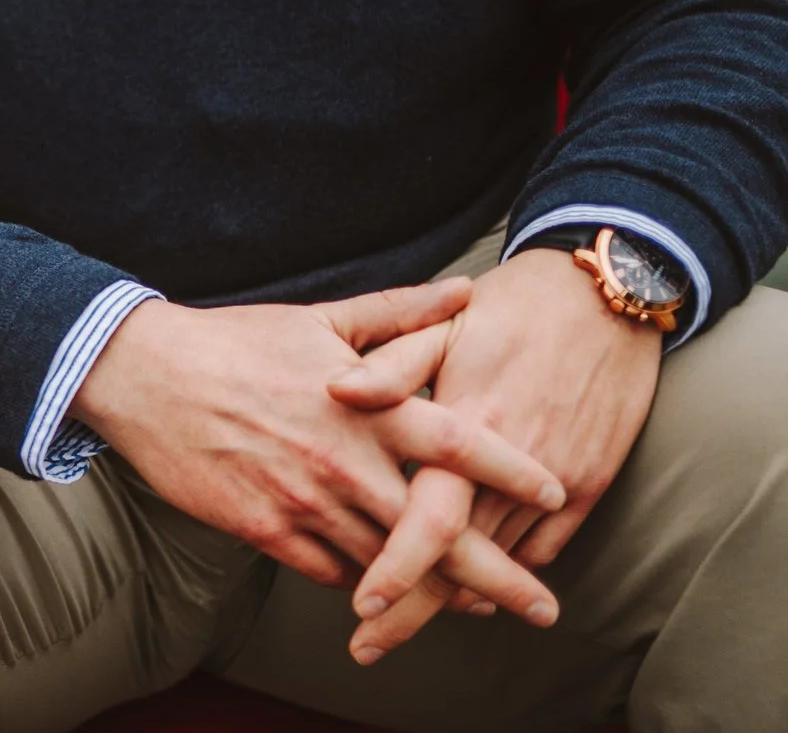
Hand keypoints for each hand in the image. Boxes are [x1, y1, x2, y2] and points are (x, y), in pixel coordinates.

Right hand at [71, 282, 566, 621]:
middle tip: (544, 606)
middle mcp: (341, 460)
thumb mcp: (322, 319)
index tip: (553, 491)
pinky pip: (328, 571)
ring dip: (432, 590)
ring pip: (385, 563)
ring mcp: (302, 501)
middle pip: (434, 529)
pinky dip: (362, 581)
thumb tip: (466, 292)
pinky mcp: (262, 530)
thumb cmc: (237, 342)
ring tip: (476, 609)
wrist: (145, 375)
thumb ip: (401, 314)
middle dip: (495, 575)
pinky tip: (385, 588)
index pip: (454, 440)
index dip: (509, 468)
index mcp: (363, 405)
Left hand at [328, 247, 660, 661]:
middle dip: (414, 607)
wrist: (606, 298)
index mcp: (468, 424)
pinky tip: (472, 587)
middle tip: (368, 644)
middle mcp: (515, 463)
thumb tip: (337, 389)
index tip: (359, 604)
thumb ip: (392, 364)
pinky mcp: (590, 482)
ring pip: (501, 557)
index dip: (395, 565)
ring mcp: (560, 478)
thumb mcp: (445, 327)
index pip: (428, 516)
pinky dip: (509, 567)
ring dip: (458, 595)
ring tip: (405, 627)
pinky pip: (546, 545)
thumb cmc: (511, 308)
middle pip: (460, 555)